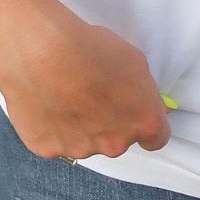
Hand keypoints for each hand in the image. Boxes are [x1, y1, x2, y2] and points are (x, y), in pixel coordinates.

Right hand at [0, 9, 171, 160]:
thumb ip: (141, 90)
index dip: (144, 122)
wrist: (43, 52)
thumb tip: (141, 99)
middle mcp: (115, 144)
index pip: (156, 138)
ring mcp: (81, 150)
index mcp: (143, 122)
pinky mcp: (48, 149)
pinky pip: (54, 140)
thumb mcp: (134, 60)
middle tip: (93, 93)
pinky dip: (51, 126)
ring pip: (84, 141)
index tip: (136, 112)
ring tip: (64, 93)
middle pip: (117, 139)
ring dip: (79, 125)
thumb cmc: (90, 49)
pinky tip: (45, 101)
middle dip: (109, 121)